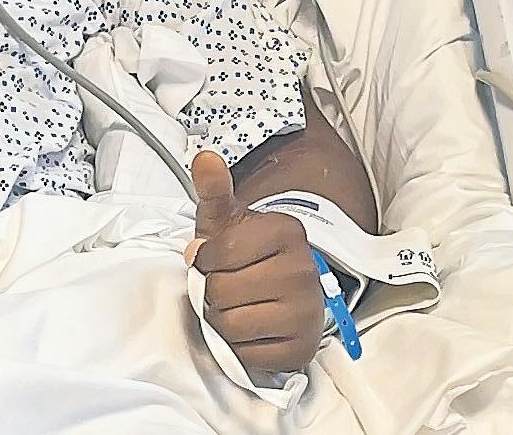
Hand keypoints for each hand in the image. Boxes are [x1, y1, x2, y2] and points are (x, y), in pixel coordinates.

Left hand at [188, 150, 325, 380]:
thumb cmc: (244, 255)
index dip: (205, 261)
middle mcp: (303, 269)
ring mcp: (307, 310)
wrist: (277, 291)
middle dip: (211, 294)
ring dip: (221, 322)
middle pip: (222, 293)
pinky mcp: (302, 346)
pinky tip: (251, 330)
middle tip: (225, 287)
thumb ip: (213, 190)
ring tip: (236, 307)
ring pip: (231, 326)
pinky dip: (240, 348)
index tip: (214, 260)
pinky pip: (248, 355)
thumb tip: (205, 157)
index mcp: (286, 231)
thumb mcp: (226, 221)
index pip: (219, 254)